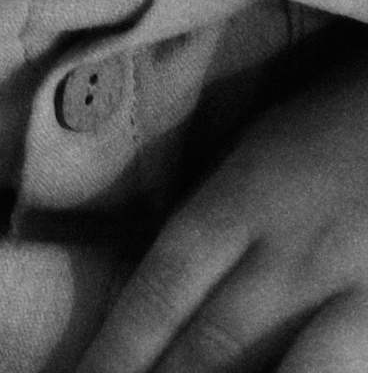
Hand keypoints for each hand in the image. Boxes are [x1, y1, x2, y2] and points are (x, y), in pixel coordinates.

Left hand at [77, 40, 367, 372]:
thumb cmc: (335, 115)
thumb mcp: (257, 148)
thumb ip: (214, 213)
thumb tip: (162, 279)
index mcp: (244, 201)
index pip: (164, 288)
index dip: (119, 348)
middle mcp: (296, 255)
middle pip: (216, 345)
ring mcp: (361, 295)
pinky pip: (352, 369)